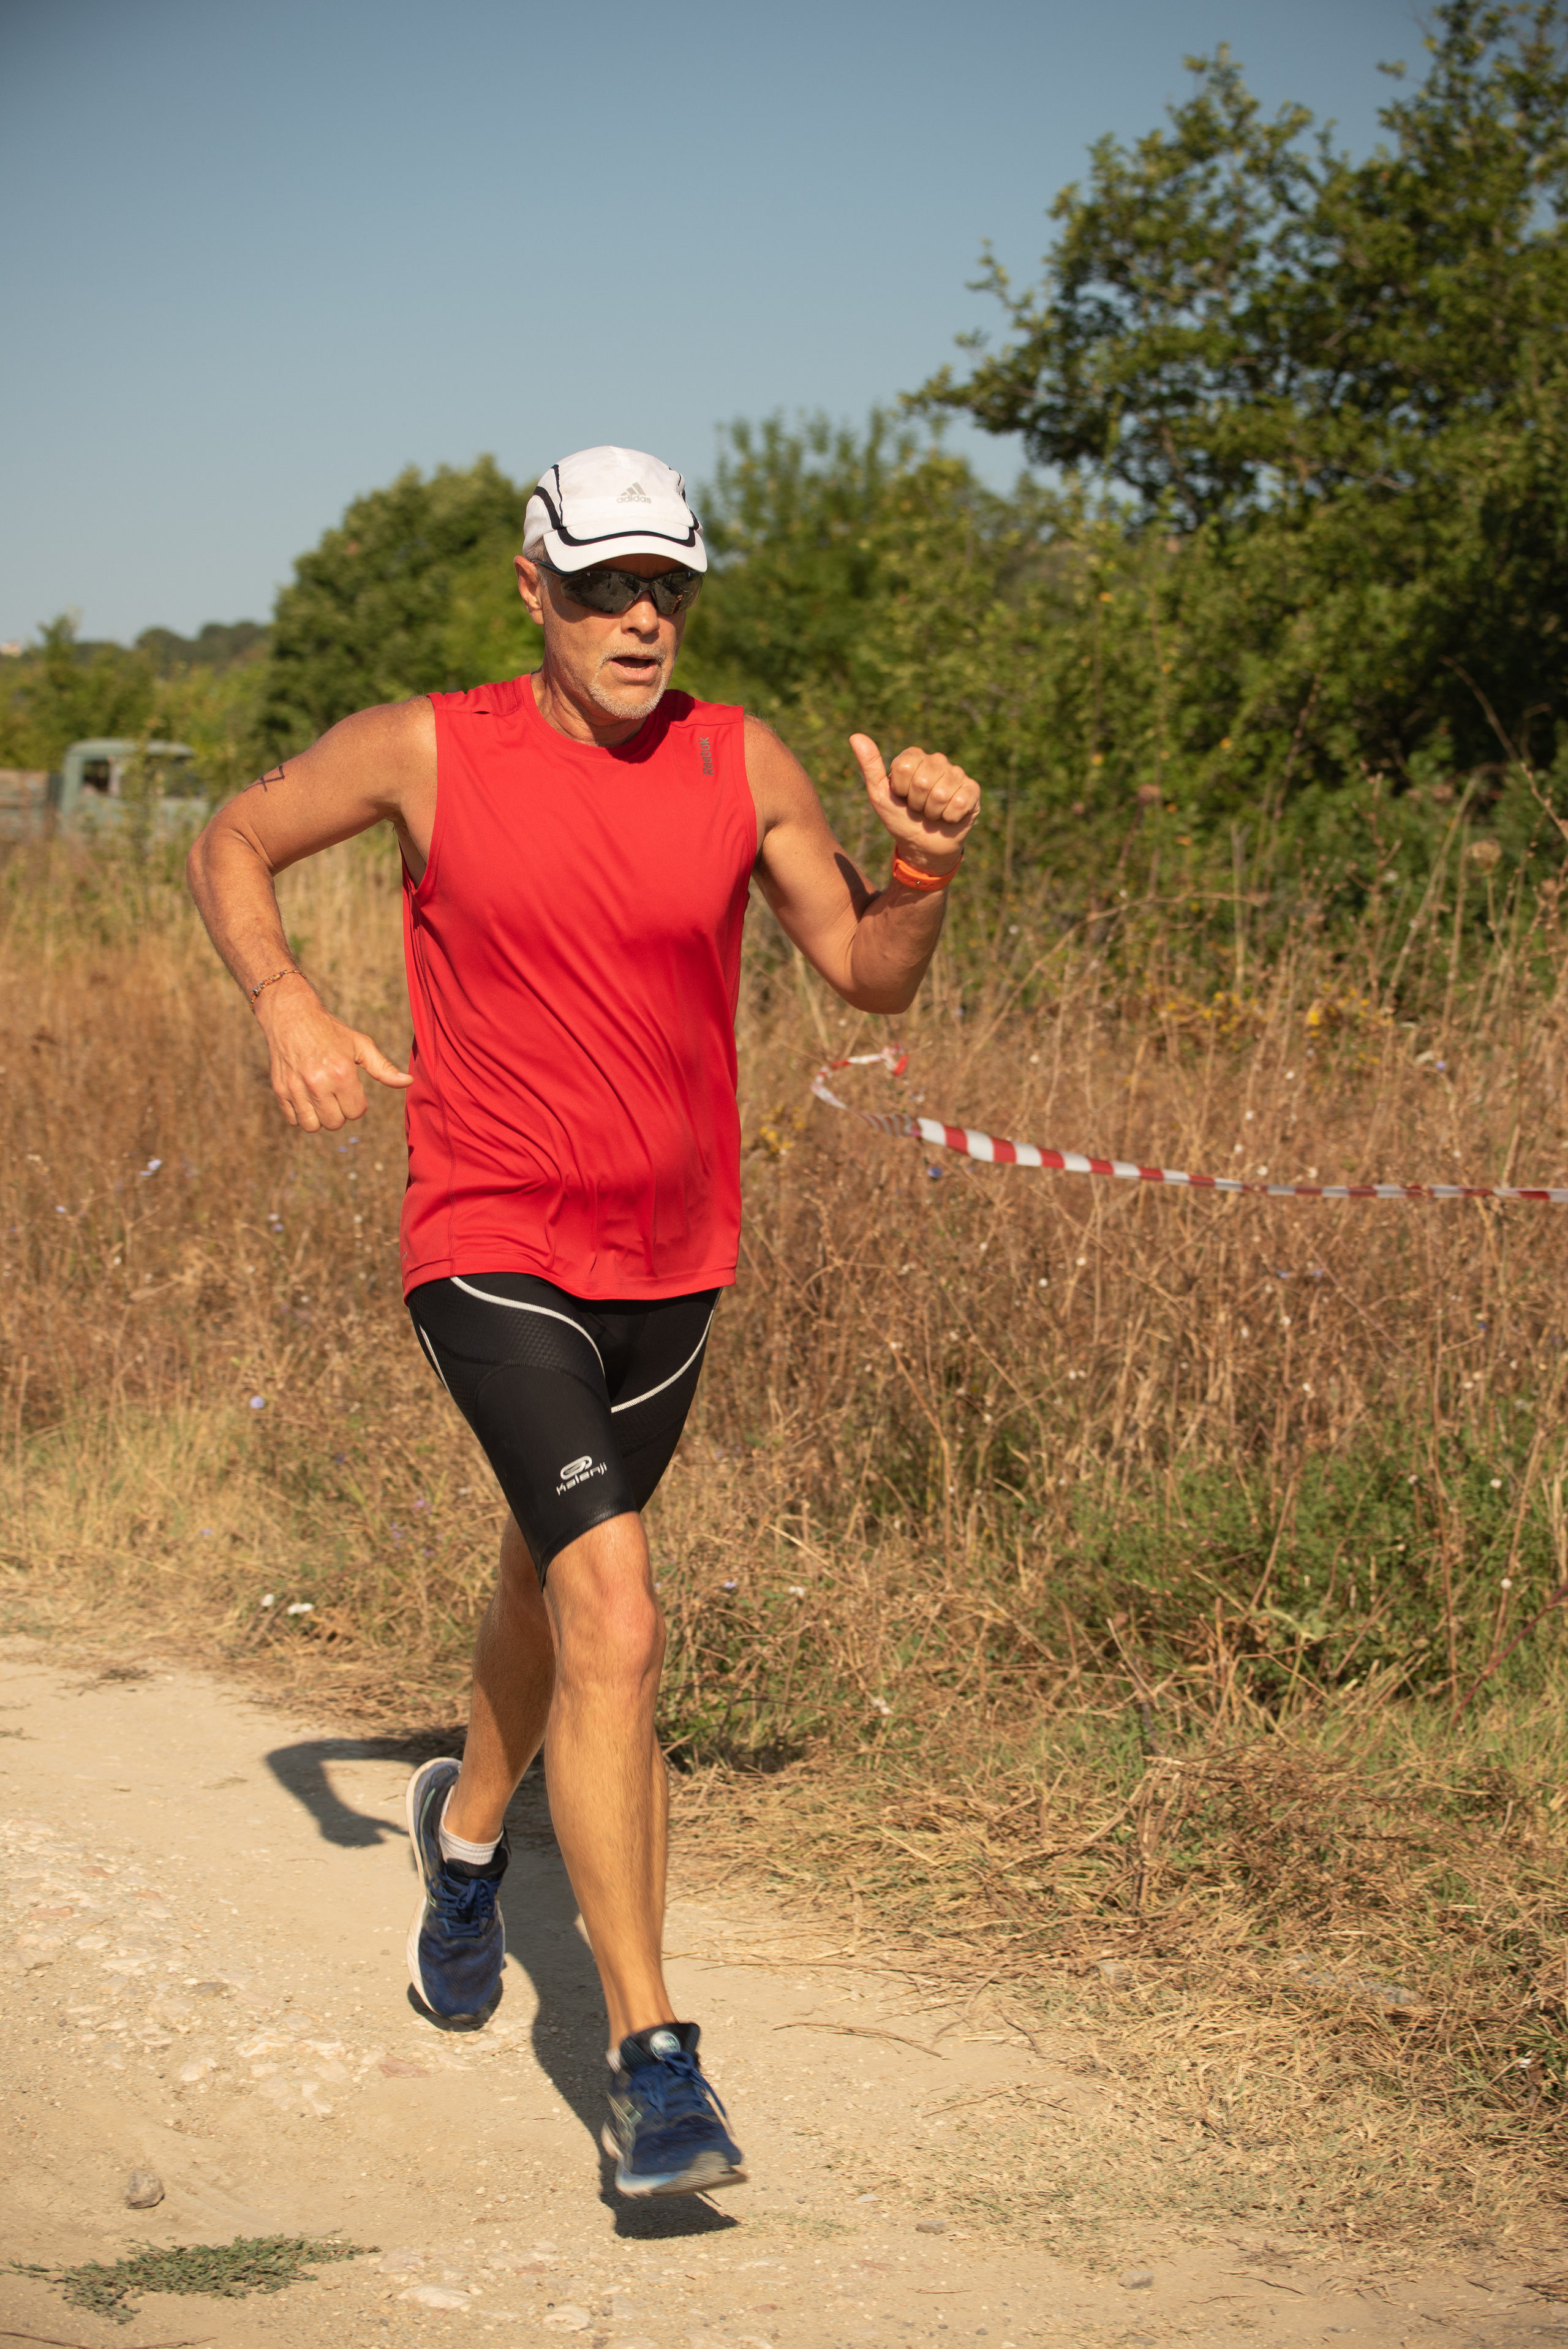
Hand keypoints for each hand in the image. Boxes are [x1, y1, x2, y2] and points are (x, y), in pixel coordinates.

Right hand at [256, 981, 410, 1130]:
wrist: (291, 1016)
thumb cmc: (330, 1031)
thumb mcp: (360, 1045)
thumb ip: (383, 1068)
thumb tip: (408, 1082)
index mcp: (341, 1073)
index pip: (355, 1112)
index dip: (356, 1103)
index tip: (351, 1089)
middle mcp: (318, 1083)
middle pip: (335, 1123)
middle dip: (339, 1112)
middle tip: (336, 1094)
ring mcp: (296, 1088)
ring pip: (312, 1126)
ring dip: (320, 1117)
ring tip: (322, 1099)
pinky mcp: (280, 1090)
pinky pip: (293, 1120)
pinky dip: (301, 1114)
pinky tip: (306, 1098)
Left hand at [850, 737, 979, 872]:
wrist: (922, 846)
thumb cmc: (900, 818)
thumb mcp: (879, 795)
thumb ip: (869, 765)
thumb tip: (855, 736)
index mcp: (914, 757)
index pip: (905, 767)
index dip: (901, 790)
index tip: (902, 797)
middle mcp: (937, 760)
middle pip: (923, 781)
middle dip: (917, 803)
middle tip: (918, 809)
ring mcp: (957, 774)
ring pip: (941, 794)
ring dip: (933, 813)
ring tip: (933, 814)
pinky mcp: (972, 791)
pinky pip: (960, 802)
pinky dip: (950, 817)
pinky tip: (949, 817)